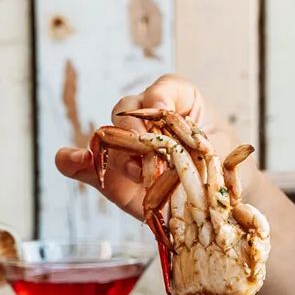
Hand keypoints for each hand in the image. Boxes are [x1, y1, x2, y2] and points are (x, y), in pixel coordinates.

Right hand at [54, 73, 235, 218]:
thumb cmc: (225, 167)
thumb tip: (169, 143)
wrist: (223, 204)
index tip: (163, 112)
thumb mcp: (223, 149)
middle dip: (134, 128)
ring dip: (115, 149)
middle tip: (148, 149)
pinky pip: (88, 167)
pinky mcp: (115, 179)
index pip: (164, 90)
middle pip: (128, 110)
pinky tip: (69, 160)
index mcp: (180, 105)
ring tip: (131, 167)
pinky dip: (75, 163)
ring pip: (108, 137)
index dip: (160, 97)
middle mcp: (148, 122)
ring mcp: (129, 150)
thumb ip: (198, 141)